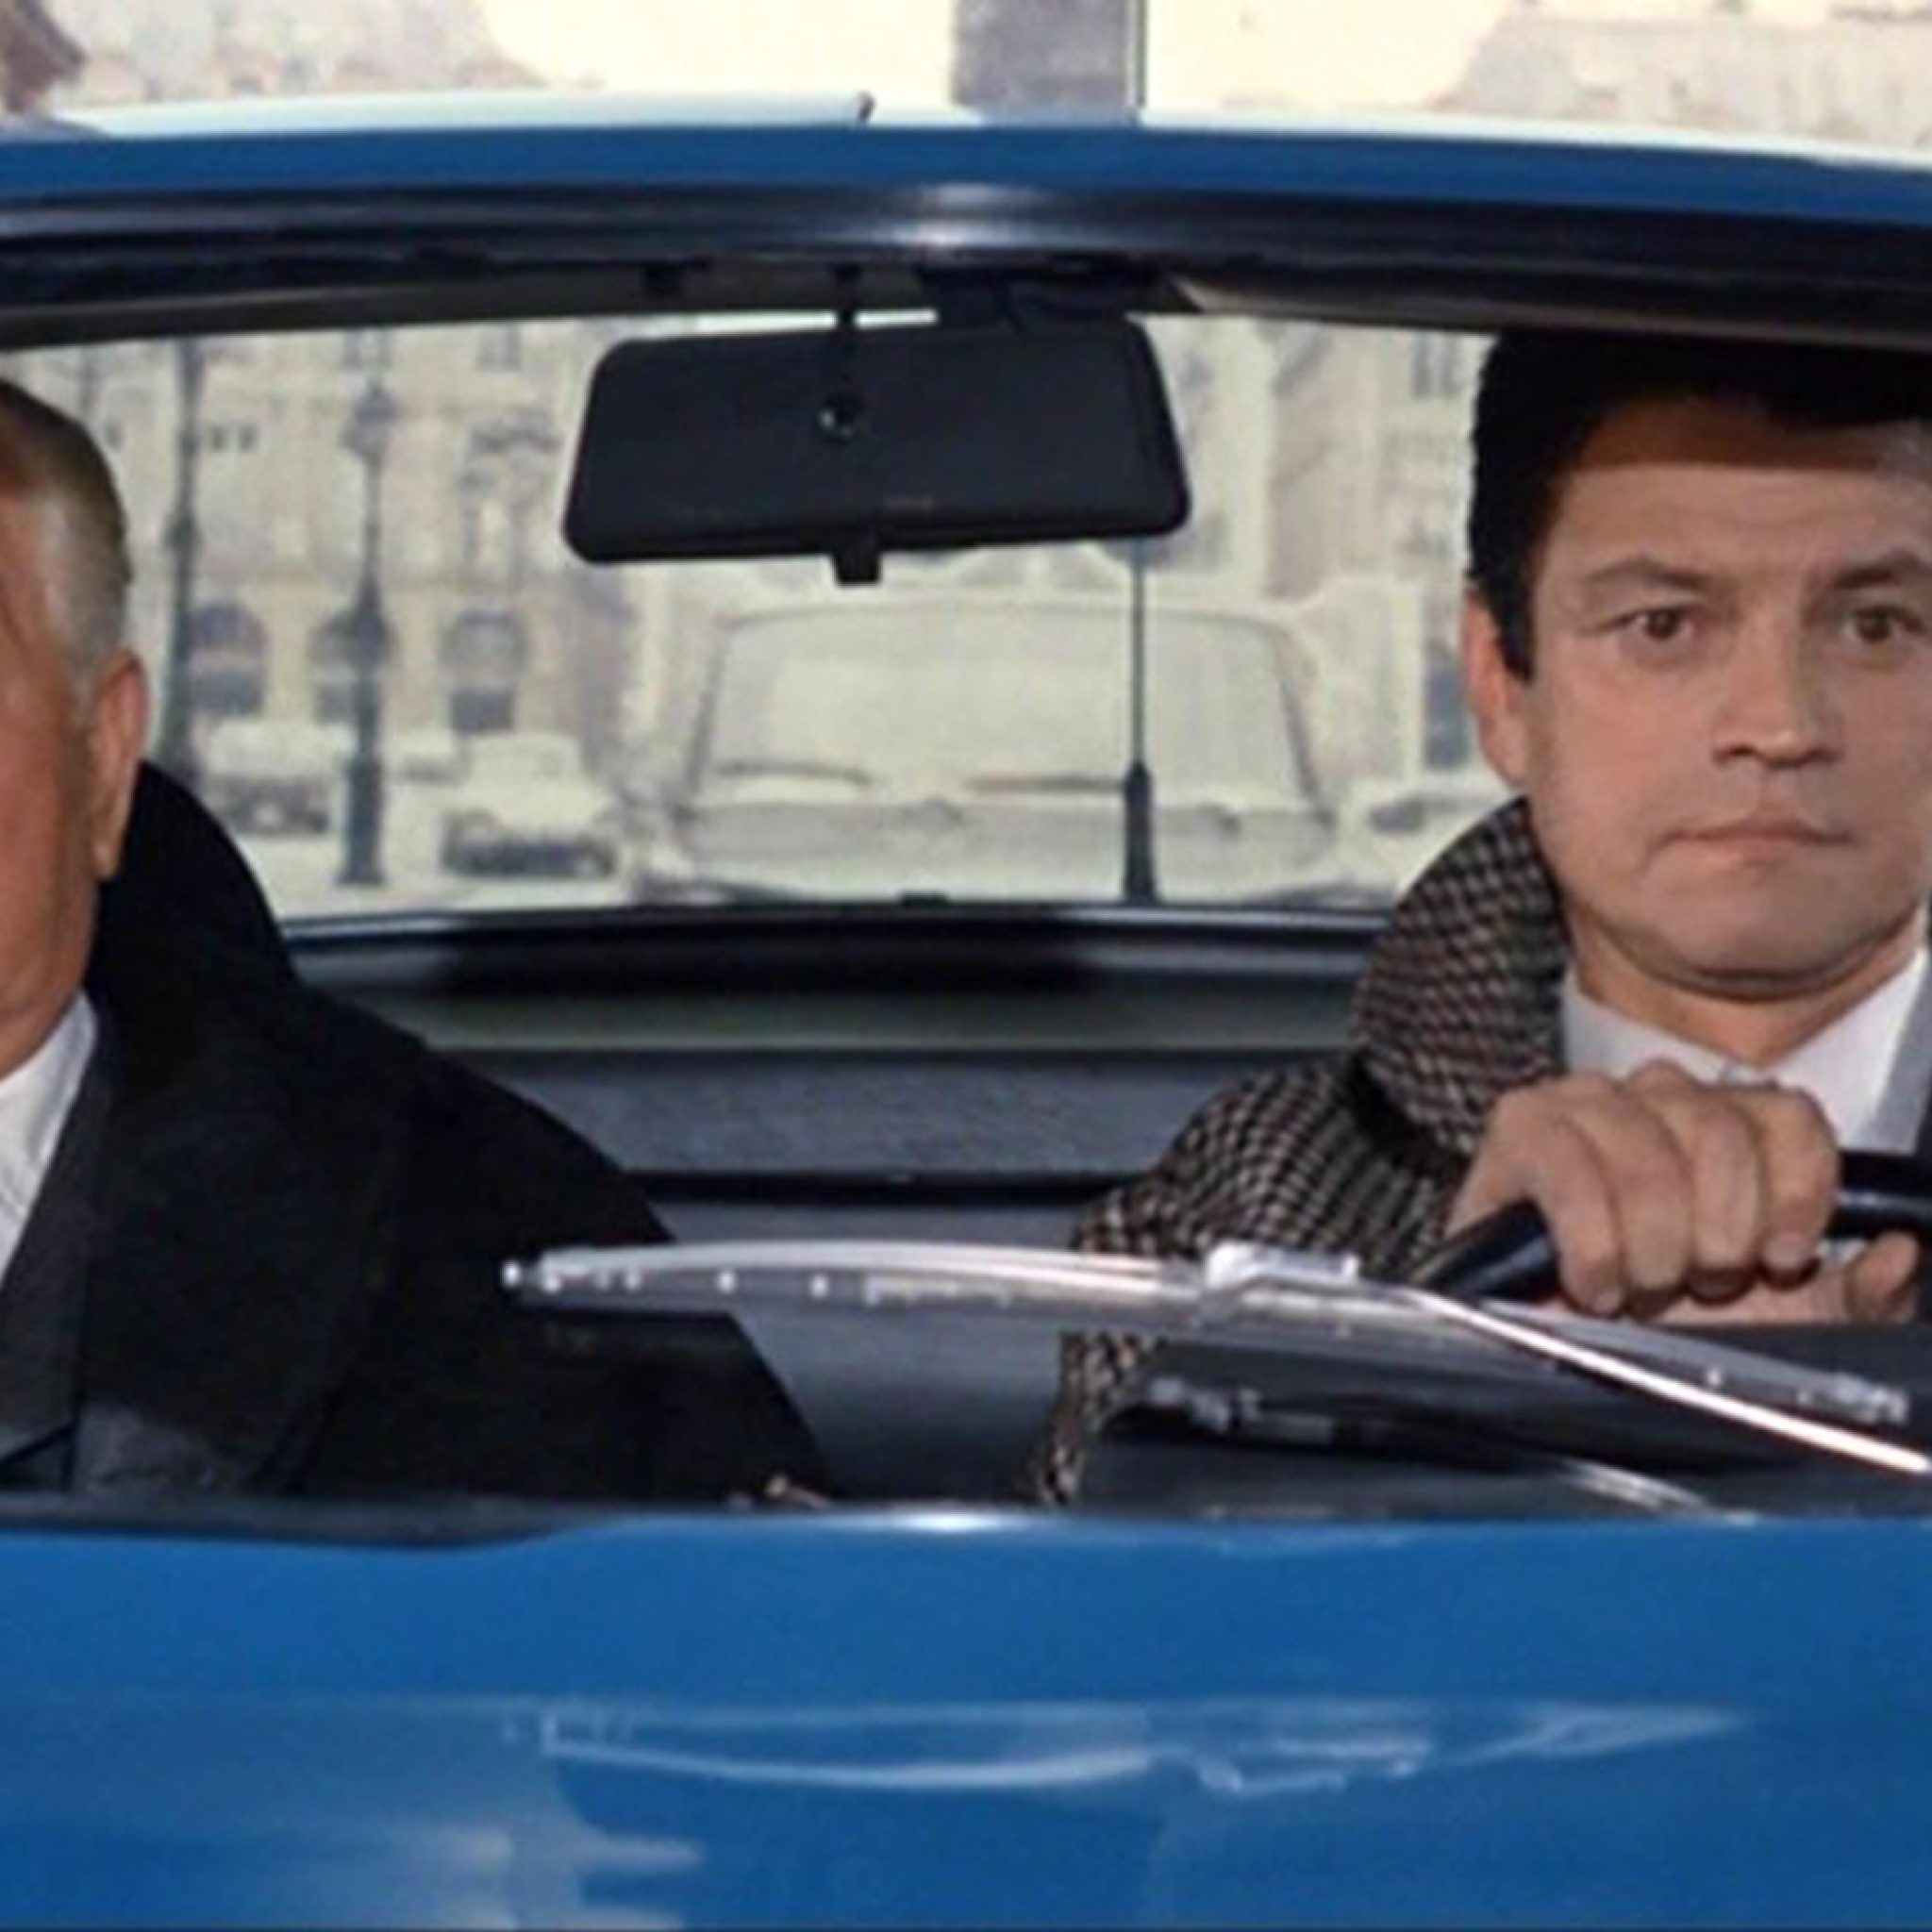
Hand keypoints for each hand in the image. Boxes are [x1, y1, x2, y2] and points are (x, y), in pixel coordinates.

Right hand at [1447, 1061, 1918, 1323]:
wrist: (1554, 1357)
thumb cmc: (1666, 1333)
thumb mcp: (1783, 1323)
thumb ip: (1857, 1293)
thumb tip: (1897, 1250)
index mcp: (1726, 1125)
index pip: (1785, 1111)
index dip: (1796, 1190)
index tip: (1783, 1260)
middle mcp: (1656, 1095)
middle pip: (1718, 1128)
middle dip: (1716, 1231)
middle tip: (1693, 1284)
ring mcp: (1582, 1103)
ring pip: (1646, 1147)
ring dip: (1651, 1242)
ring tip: (1638, 1290)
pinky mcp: (1519, 1129)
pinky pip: (1568, 1164)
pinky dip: (1590, 1239)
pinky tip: (1594, 1283)